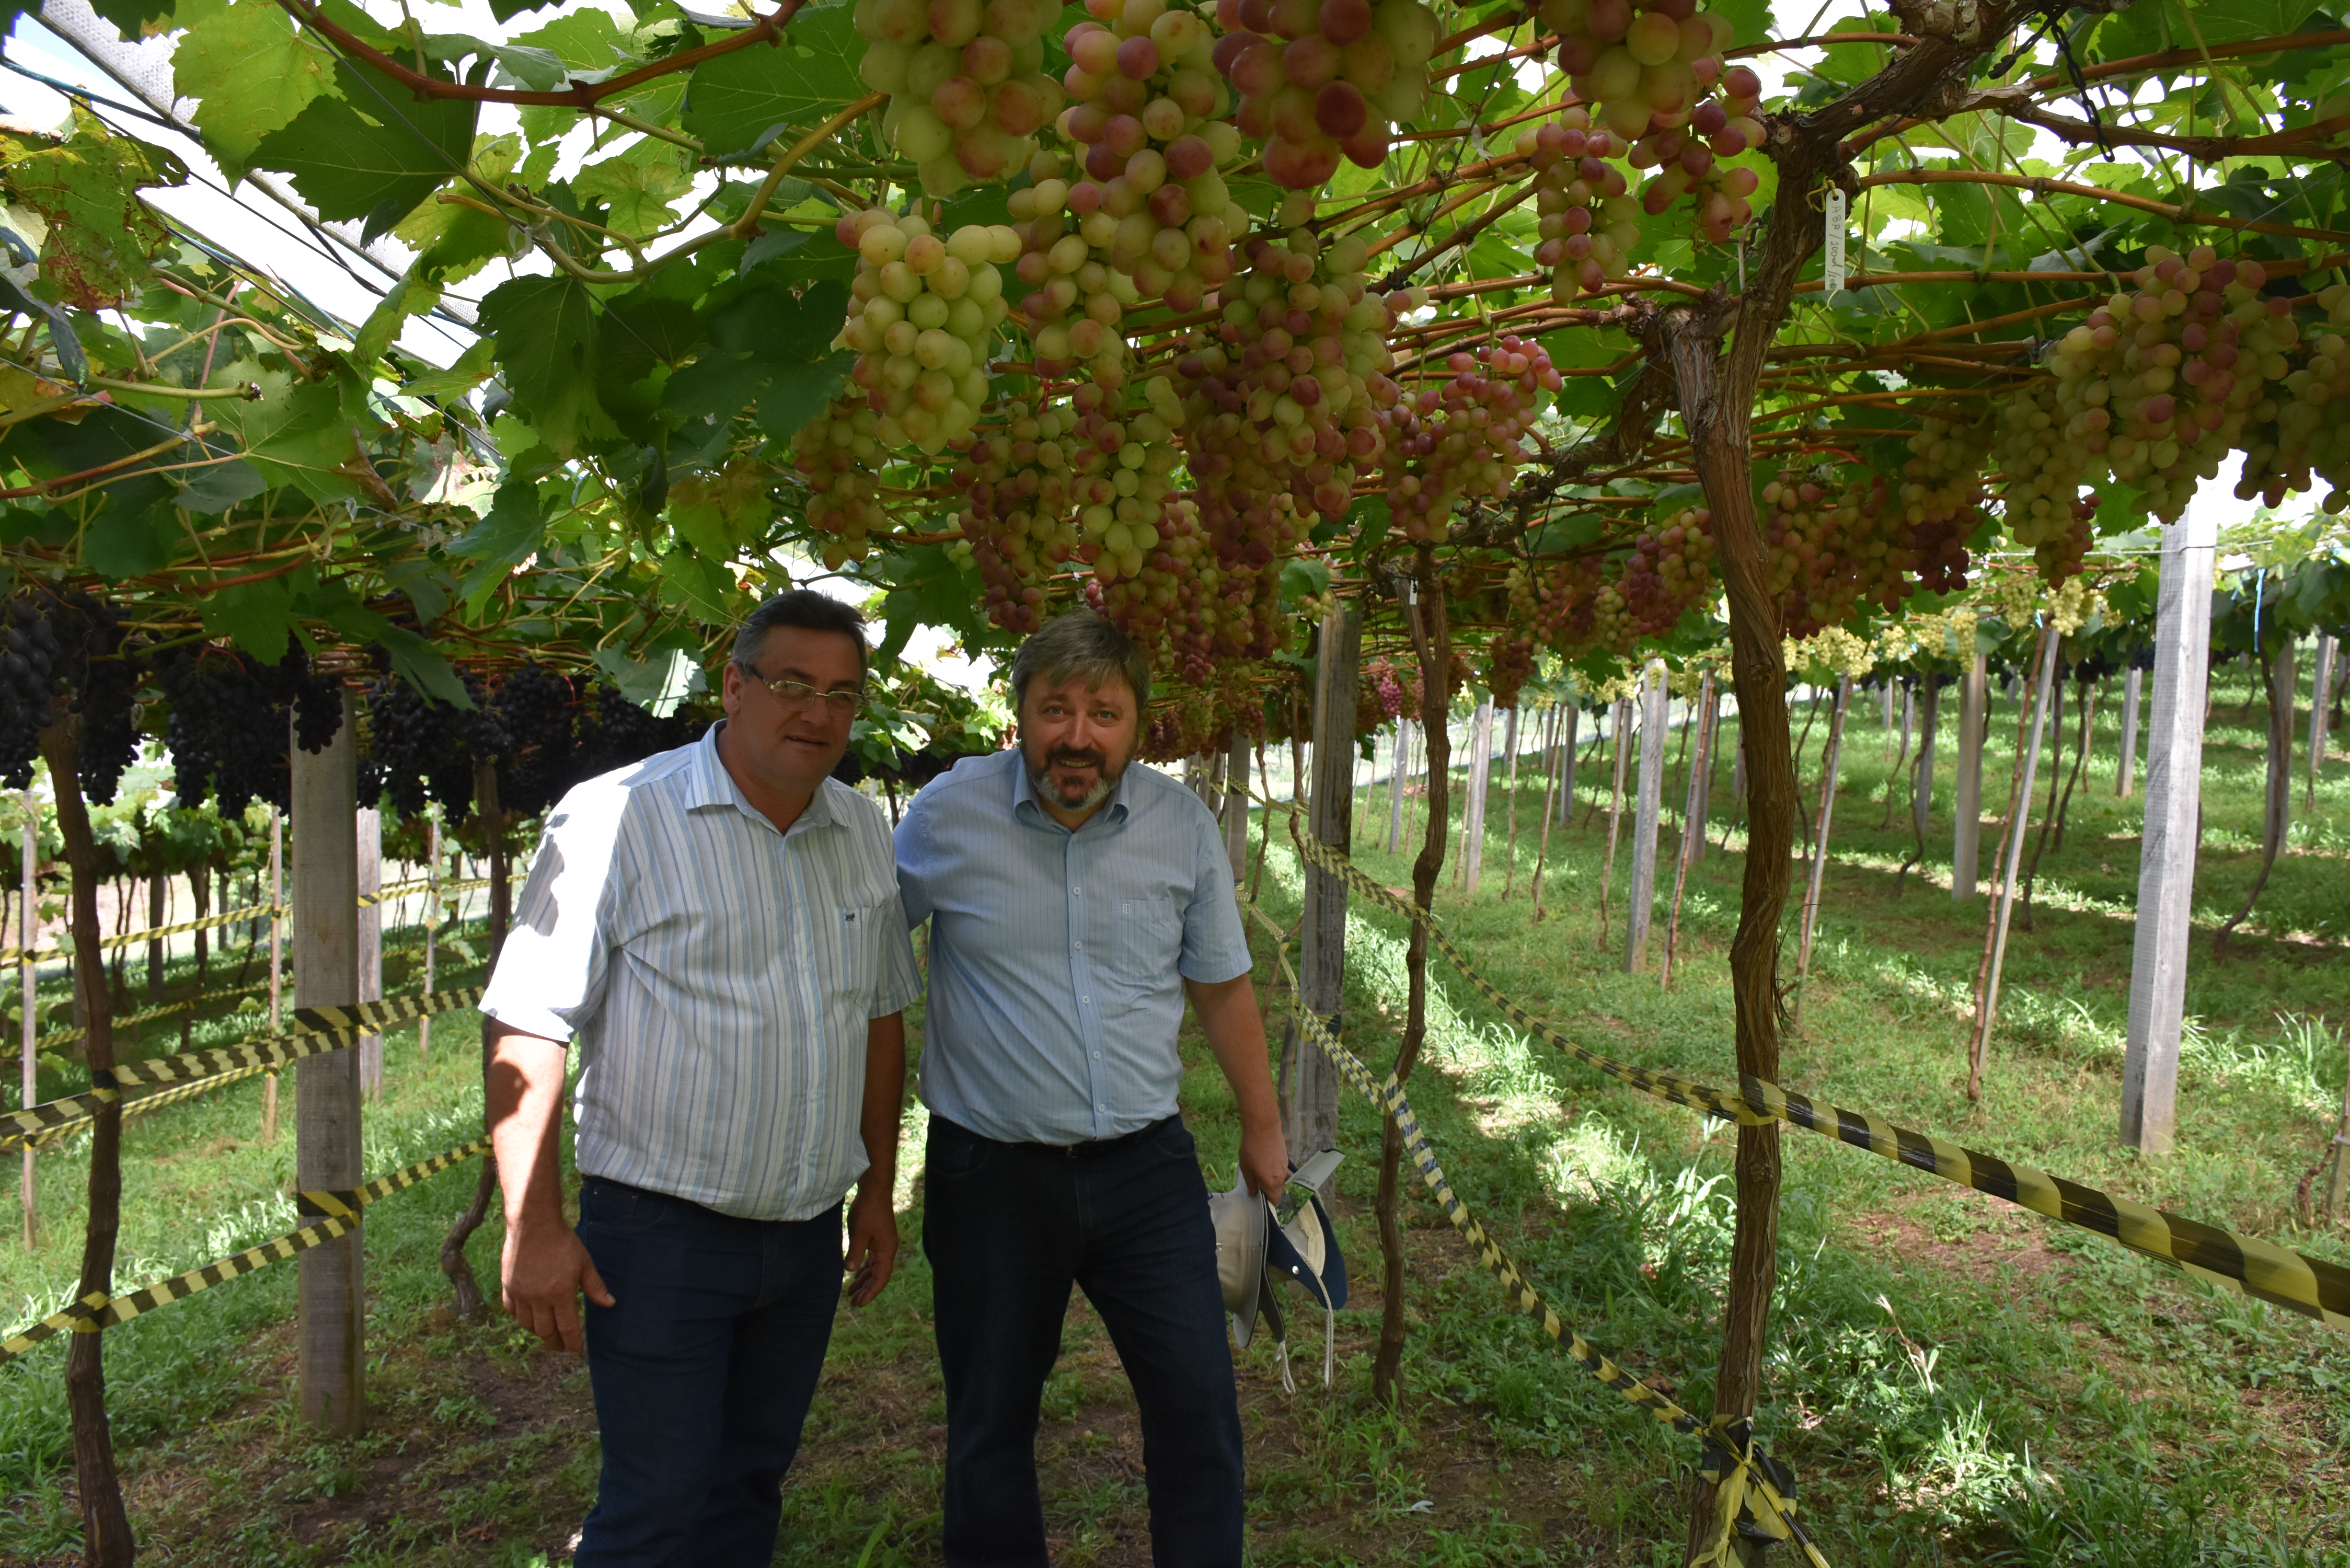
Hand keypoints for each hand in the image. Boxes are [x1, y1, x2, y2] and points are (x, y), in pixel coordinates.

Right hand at [501, 1220, 613, 1351]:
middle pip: (545, 1331)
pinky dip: (520, 1317)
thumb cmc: (562, 1242)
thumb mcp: (584, 1263)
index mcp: (560, 1294)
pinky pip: (512, 1310)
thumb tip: (610, 1304)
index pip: (567, 1328)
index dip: (572, 1343)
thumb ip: (595, 1286)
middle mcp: (539, 1298)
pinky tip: (528, 1316)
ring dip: (538, 1331)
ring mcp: (521, 1294)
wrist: (533, 1225)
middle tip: (561, 1345)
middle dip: (555, 1342)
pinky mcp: (508, 1286)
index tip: (576, 1350)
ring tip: (546, 1331)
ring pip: (527, 1324)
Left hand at [844, 1180, 897, 1306]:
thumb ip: (855, 1252)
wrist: (875, 1190)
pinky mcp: (878, 1238)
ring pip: (875, 1268)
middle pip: (878, 1276)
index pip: (881, 1278)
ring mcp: (883, 1244)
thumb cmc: (867, 1210)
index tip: (858, 1303)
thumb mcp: (859, 1233)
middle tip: (852, 1302)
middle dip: (866, 1290)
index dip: (870, 1292)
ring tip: (850, 1291)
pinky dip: (864, 1268)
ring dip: (864, 1280)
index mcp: (886, 1251)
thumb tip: (850, 1271)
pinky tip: (855, 1273)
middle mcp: (888, 1250)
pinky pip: (872, 1259)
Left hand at [1238, 1120, 1290, 1201]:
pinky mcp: (1286, 1157)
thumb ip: (1251, 1184)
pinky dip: (1274, 1168)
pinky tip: (1266, 1159)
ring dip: (1272, 1177)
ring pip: (1279, 1178)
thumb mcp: (1246, 1169)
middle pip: (1278, 1189)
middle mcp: (1281, 1177)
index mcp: (1271, 1183)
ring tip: (1260, 1167)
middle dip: (1269, 1188)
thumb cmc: (1251, 1150)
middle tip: (1257, 1179)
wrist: (1263, 1128)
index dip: (1268, 1200)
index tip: (1260, 1195)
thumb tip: (1253, 1194)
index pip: (1275, 1199)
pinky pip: (1280, 1168)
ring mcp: (1285, 1167)